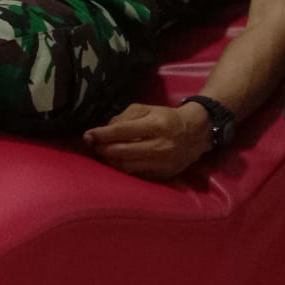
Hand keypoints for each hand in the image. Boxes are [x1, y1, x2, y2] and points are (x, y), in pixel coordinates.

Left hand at [82, 102, 213, 181]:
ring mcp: (162, 163)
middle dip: (102, 149)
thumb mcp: (146, 109)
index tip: (88, 135)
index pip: (122, 132)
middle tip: (91, 146)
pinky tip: (116, 162)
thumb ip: (124, 117)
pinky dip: (123, 168)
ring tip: (101, 154)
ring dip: (110, 161)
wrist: (196, 133)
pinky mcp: (164, 175)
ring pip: (127, 167)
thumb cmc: (167, 118)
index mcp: (156, 126)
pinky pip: (137, 174)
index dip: (102, 134)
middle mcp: (160, 146)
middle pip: (122, 152)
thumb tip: (105, 129)